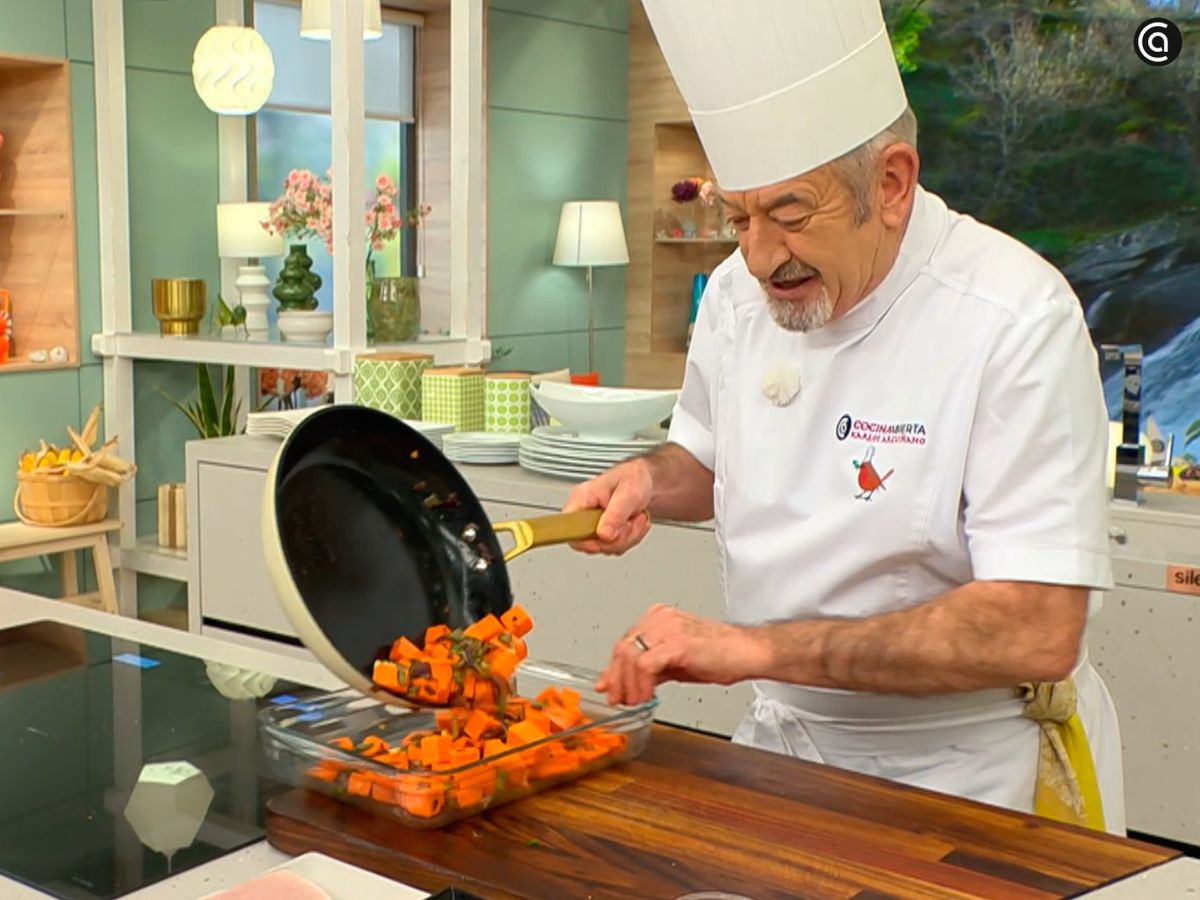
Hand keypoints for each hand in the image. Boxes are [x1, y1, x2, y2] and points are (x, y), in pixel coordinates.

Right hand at [562, 460, 653, 554]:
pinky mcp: (604, 532)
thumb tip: (603, 535)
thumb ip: (616, 514)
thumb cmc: (635, 479)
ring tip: (634, 518)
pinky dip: (630, 539)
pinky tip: (634, 523)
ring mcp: (594, 524)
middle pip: (589, 542)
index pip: (567, 526)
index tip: (605, 538)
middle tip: (629, 522)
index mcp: (582, 497)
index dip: (584, 539)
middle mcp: (585, 511)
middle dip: (617, 538)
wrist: (647, 481)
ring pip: (605, 547)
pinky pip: (614, 547)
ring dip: (627, 537)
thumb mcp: (629, 493)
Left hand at [595, 604, 767, 705]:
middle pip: (622, 648)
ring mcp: (667, 628)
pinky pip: (645, 666)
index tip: (608, 687)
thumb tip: (622, 682)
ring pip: (630, 656)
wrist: (747, 652)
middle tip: (618, 699)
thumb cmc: (719, 655)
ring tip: (635, 701)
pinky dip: (641, 685)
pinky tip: (646, 696)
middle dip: (616, 679)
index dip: (613, 669)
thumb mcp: (674, 664)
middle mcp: (660, 618)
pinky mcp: (677, 643)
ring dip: (628, 685)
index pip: (625, 643)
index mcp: (658, 618)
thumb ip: (647, 670)